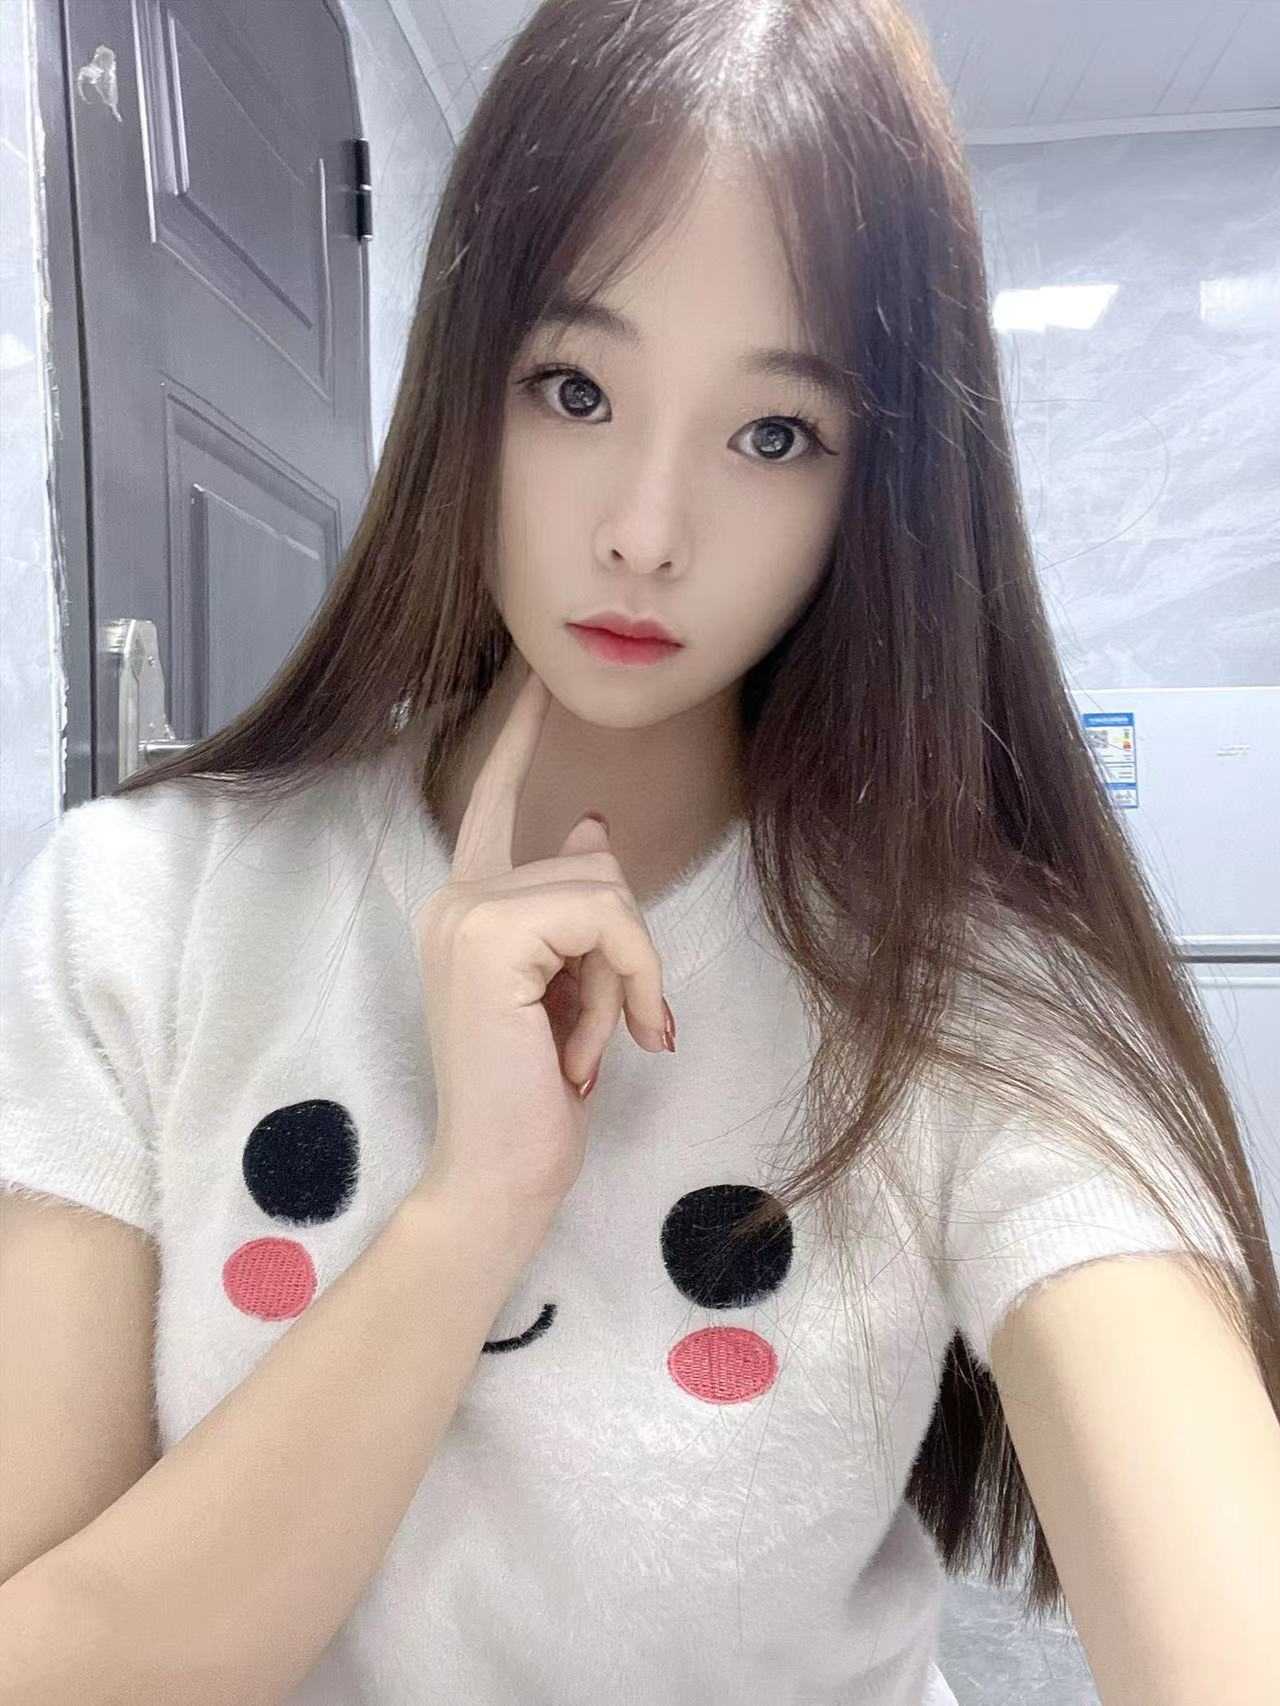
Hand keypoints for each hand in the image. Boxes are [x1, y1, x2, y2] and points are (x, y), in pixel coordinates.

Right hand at [410, 658, 672, 1229]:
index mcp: (465, 907)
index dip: (520, 741)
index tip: (539, 685)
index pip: (492, 803)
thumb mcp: (569, 988)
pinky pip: (607, 917)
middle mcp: (453, 898)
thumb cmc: (534, 1096)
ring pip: (606, 891)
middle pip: (593, 864)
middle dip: (623, 953)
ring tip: (583, 1046)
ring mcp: (465, 912)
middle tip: (599, 1034)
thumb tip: (594, 827)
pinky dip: (628, 980)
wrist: (498, 1173)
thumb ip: (573, 909)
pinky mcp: (491, 933)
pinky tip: (592, 1047)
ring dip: (623, 980)